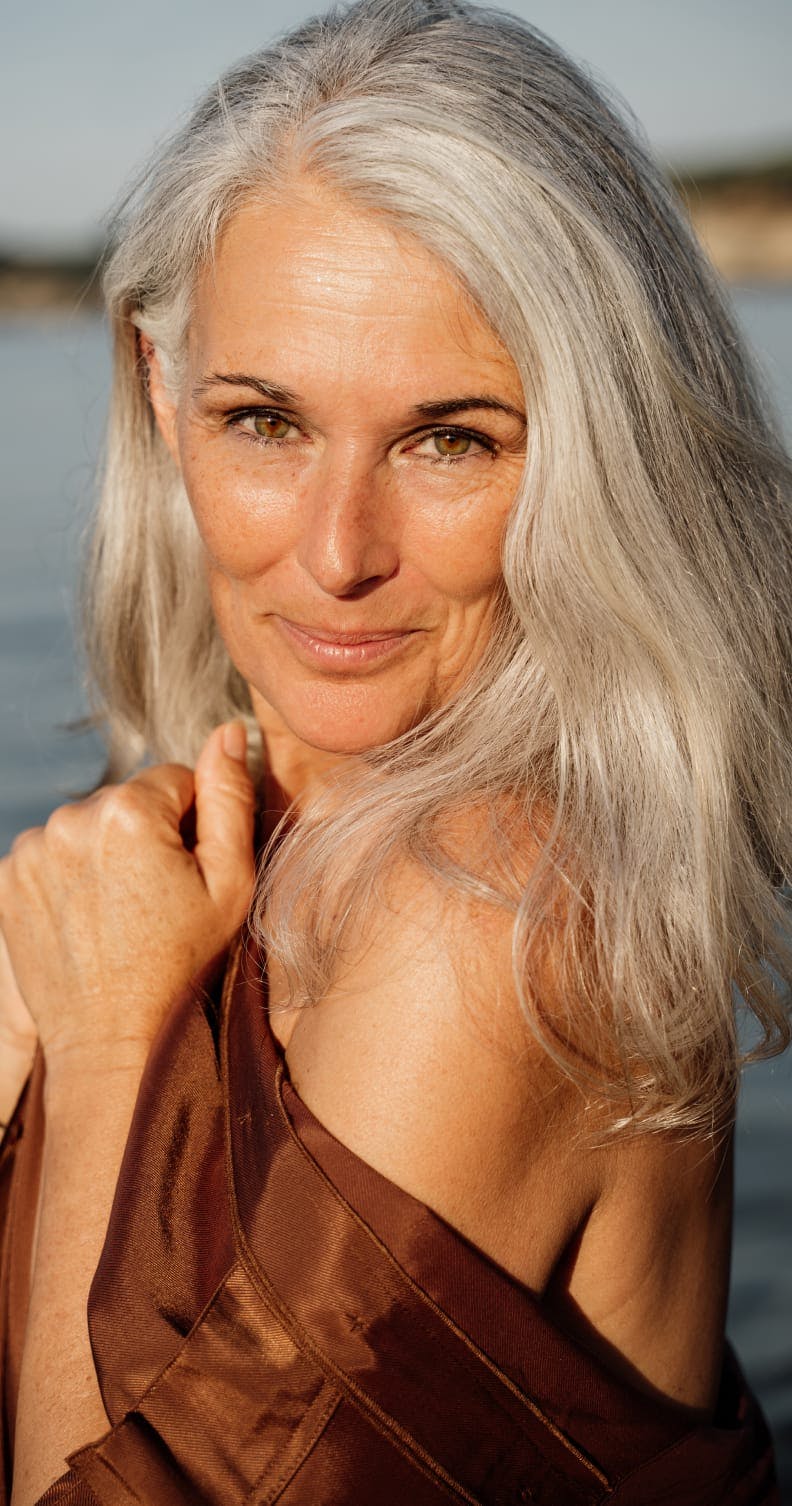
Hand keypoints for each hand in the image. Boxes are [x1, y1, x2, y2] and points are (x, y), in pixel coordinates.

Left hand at [0, 722, 255, 1064]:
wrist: (114, 1040)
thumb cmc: (183, 964)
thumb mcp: (230, 882)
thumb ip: (229, 797)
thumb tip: (228, 730)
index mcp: (127, 811)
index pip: (172, 779)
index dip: (191, 824)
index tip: (188, 875)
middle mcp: (68, 818)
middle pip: (124, 801)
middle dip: (144, 836)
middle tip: (156, 900)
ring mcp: (28, 850)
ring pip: (85, 826)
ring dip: (103, 854)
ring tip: (120, 914)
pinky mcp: (4, 880)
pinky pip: (50, 855)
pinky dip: (67, 877)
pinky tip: (86, 919)